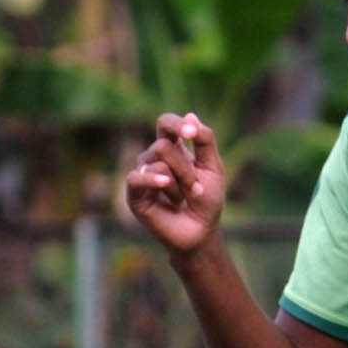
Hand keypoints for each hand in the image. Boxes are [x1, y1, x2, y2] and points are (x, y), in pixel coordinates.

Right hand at [123, 112, 225, 254]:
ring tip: (183, 199)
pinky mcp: (134, 194)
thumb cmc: (206, 200)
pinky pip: (137, 177)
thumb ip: (205, 141)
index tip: (191, 133)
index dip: (177, 124)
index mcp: (173, 147)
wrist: (201, 232)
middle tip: (195, 189)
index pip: (165, 123)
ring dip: (178, 182)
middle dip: (186, 168)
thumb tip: (190, 115)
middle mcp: (153, 158)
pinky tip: (164, 183)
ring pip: (157, 161)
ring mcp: (142, 175)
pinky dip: (153, 179)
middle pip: (164, 146)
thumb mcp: (213, 167)